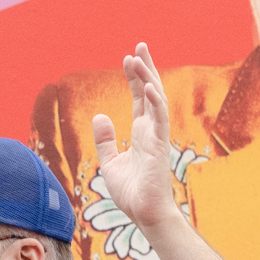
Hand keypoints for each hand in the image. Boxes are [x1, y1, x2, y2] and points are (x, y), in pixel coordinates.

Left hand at [89, 42, 187, 241]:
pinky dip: (155, 102)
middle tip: (140, 45)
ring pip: (156, 100)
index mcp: (141, 132)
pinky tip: (149, 86)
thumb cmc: (131, 192)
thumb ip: (106, 139)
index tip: (129, 58)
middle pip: (151, 92)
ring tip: (138, 57)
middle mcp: (151, 130)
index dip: (135, 77)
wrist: (144, 214)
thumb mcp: (110, 162)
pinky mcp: (160, 146)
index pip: (140, 98)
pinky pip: (160, 119)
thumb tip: (100, 115)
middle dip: (145, 68)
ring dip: (148, 78)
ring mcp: (157, 136)